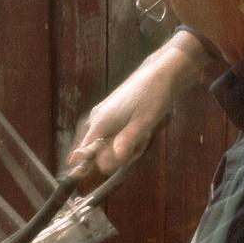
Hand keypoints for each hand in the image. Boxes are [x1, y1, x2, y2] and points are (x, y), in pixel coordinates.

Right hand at [67, 29, 210, 177]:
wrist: (160, 75)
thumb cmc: (153, 97)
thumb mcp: (144, 123)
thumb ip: (126, 143)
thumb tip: (107, 166)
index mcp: (99, 122)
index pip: (83, 153)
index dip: (92, 165)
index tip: (108, 167)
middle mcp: (95, 120)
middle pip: (95, 153)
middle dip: (115, 157)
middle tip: (138, 149)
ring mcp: (101, 116)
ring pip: (105, 146)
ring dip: (124, 149)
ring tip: (143, 138)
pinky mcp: (110, 115)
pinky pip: (111, 137)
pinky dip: (126, 140)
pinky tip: (142, 134)